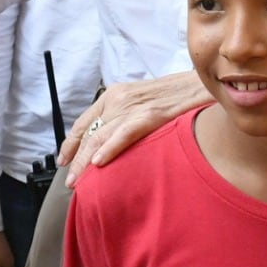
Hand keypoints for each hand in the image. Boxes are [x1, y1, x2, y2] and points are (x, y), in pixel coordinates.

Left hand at [58, 71, 211, 187]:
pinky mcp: (149, 115)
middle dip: (76, 159)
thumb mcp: (143, 102)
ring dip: (85, 162)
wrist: (202, 84)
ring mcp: (133, 107)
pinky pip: (122, 134)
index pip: (84, 121)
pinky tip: (99, 163)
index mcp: (116, 94)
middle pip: (88, 132)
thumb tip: (112, 143)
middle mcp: (119, 99)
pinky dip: (109, 148)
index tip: (64, 160)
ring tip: (77, 181)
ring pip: (99, 136)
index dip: (71, 143)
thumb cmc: (177, 97)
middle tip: (70, 181)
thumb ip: (126, 117)